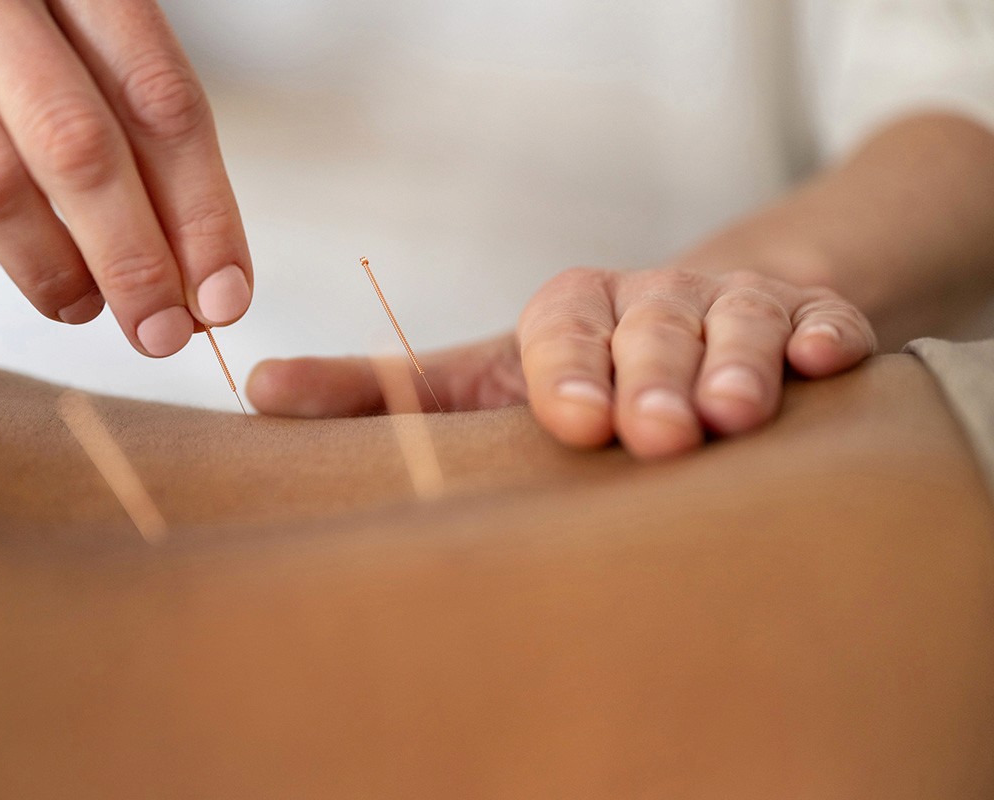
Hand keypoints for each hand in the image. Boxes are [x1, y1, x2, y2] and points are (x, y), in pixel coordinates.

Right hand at [0, 0, 250, 356]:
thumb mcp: (59, 13)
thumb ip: (117, 102)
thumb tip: (188, 254)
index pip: (159, 99)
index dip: (202, 209)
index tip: (225, 293)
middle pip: (79, 146)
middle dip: (134, 260)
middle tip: (162, 332)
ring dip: (48, 267)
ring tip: (82, 307)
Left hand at [246, 267, 876, 458]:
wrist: (700, 329)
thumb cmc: (576, 371)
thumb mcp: (482, 379)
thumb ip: (383, 390)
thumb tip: (255, 393)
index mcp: (569, 310)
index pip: (562, 329)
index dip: (570, 370)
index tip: (573, 422)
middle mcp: (648, 299)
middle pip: (651, 325)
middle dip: (652, 376)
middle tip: (652, 434)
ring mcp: (730, 306)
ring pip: (737, 325)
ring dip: (735, 365)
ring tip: (732, 415)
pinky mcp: (805, 318)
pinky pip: (821, 321)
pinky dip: (826, 336)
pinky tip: (831, 360)